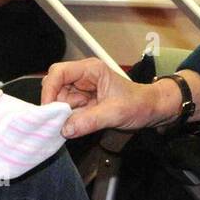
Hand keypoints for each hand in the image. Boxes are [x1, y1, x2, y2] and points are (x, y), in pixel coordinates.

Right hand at [40, 58, 176, 138]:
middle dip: (55, 104)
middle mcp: (83, 77)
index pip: (59, 72)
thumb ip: (90, 121)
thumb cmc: (139, 104)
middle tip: (59, 121)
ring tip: (74, 124)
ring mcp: (82, 89)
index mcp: (90, 69)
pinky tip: (75, 126)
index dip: (50, 89)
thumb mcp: (115, 113)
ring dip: (61, 114)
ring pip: (59, 100)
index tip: (48, 109)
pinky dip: (67, 119)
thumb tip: (65, 129)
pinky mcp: (83, 102)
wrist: (151, 110)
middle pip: (55, 86)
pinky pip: (67, 110)